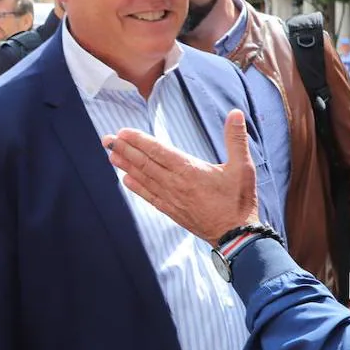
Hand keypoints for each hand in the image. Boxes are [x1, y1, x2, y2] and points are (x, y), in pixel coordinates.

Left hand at [103, 110, 256, 244]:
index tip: (123, 132)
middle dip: (124, 150)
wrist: (237, 236)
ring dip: (126, 166)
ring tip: (110, 155)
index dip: (139, 141)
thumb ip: (236, 139)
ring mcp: (172, 199)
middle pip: (145, 164)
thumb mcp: (243, 167)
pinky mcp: (173, 211)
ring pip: (144, 179)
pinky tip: (125, 180)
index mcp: (190, 171)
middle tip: (106, 139)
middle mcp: (176, 184)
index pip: (159, 152)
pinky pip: (150, 197)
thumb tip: (235, 113)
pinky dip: (137, 188)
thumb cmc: (240, 201)